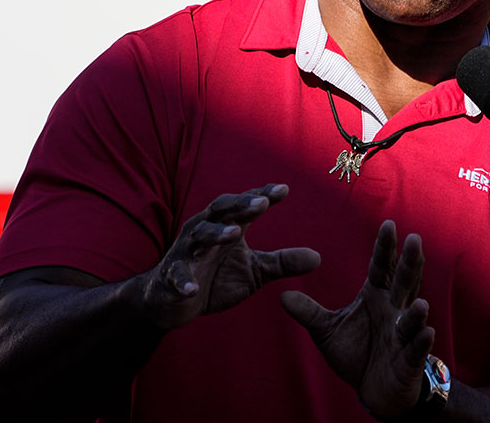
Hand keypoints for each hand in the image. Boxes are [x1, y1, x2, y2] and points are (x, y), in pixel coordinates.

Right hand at [142, 183, 320, 329]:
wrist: (172, 301)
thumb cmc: (216, 277)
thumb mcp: (254, 270)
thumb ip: (282, 262)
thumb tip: (318, 258)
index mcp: (225, 226)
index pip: (245, 205)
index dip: (262, 196)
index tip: (284, 189)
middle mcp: (204, 231)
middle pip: (221, 210)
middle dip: (240, 205)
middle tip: (262, 203)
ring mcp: (186, 253)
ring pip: (198, 236)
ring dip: (216, 234)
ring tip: (234, 234)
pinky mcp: (171, 277)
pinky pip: (176, 276)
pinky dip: (183, 281)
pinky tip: (191, 288)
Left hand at [281, 220, 435, 419]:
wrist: (374, 387)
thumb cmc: (356, 352)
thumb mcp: (327, 330)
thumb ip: (309, 312)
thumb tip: (282, 295)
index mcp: (377, 295)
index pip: (382, 267)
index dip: (385, 248)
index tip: (388, 225)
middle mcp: (394, 309)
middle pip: (403, 282)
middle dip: (410, 264)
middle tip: (415, 240)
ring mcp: (404, 333)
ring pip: (412, 316)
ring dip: (416, 310)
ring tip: (420, 302)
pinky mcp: (409, 358)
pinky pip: (416, 348)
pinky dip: (420, 341)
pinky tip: (426, 333)